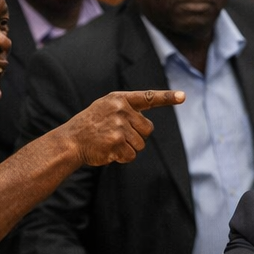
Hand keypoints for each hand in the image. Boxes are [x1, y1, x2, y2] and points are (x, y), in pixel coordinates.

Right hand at [50, 89, 184, 168]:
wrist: (70, 141)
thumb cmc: (91, 126)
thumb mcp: (106, 108)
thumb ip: (126, 110)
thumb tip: (147, 127)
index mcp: (119, 99)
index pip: (148, 97)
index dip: (167, 97)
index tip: (183, 96)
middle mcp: (120, 110)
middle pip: (148, 129)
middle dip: (137, 136)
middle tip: (117, 135)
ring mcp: (118, 125)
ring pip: (141, 144)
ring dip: (128, 148)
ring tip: (110, 142)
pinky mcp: (116, 142)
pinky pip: (132, 155)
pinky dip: (122, 157)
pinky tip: (109, 151)